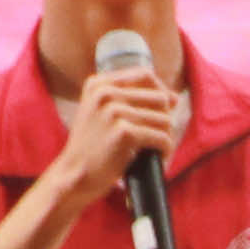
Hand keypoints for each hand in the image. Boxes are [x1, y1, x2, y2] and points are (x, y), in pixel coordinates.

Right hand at [53, 50, 191, 202]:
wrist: (75, 173)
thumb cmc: (92, 145)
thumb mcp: (101, 112)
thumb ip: (131, 99)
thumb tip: (174, 98)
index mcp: (97, 84)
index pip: (145, 75)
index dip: (161, 91)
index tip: (163, 110)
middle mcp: (104, 93)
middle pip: (159, 98)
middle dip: (164, 119)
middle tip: (155, 137)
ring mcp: (113, 111)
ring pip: (164, 119)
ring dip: (165, 137)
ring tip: (155, 149)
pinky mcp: (124, 132)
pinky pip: (162, 137)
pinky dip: (165, 150)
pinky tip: (156, 158)